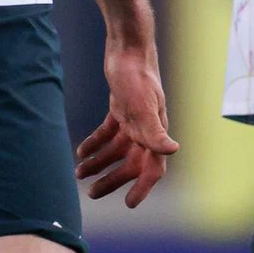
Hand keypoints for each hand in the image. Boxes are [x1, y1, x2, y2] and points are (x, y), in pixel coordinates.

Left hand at [74, 29, 178, 205]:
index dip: (142, 188)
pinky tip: (80, 151)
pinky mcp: (121, 109)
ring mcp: (134, 119)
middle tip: (92, 193)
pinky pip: (108, 133)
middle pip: (130, 163)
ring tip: (79, 174)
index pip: (153, 168)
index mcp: (155, 132)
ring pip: (117, 150)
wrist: (128, 48)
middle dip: (112, 179)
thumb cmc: (138, 76)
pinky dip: (95, 143)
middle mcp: (147, 129)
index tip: (129, 204)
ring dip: (99, 163)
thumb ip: (155, 131)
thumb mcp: (144, 106)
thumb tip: (173, 150)